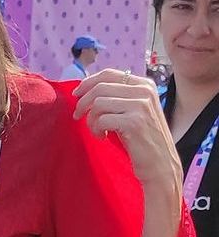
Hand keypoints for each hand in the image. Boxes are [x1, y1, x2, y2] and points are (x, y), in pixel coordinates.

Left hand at [73, 69, 180, 189]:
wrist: (160, 163)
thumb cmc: (141, 139)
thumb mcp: (133, 111)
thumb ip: (118, 96)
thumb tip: (86, 88)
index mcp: (144, 84)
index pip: (109, 74)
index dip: (87, 83)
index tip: (76, 95)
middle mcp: (144, 91)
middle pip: (100, 87)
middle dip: (83, 103)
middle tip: (78, 116)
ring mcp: (141, 105)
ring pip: (98, 103)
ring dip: (91, 120)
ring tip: (98, 131)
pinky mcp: (134, 121)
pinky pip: (101, 119)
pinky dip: (96, 130)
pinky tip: (103, 137)